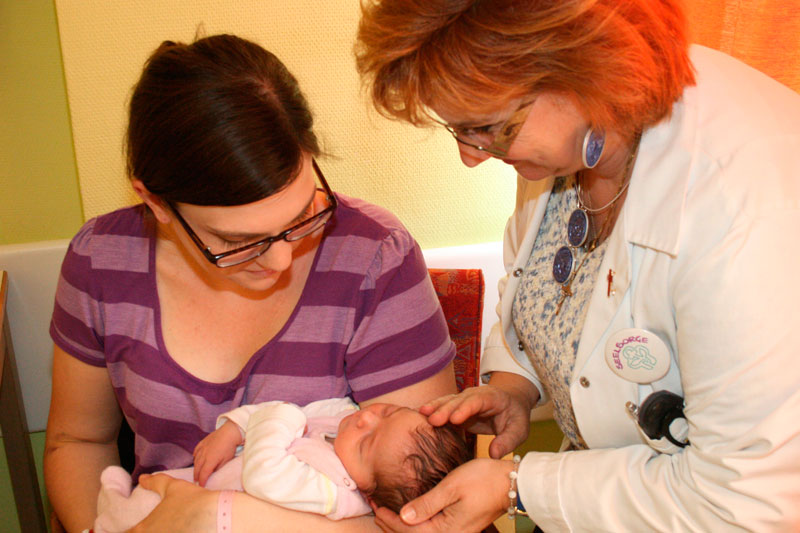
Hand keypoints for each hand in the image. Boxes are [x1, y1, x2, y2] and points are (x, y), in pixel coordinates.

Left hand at [130, 474, 217, 531]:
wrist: (217, 515)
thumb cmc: (193, 500)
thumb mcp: (172, 487)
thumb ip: (154, 482)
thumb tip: (142, 478)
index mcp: (144, 528)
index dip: (127, 531)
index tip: (129, 528)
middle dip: (144, 531)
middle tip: (152, 527)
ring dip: (160, 532)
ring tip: (169, 528)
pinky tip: (181, 530)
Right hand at [193, 421, 242, 485]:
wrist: (229, 432)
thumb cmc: (230, 447)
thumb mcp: (226, 460)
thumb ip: (218, 468)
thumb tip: (213, 473)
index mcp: (210, 460)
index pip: (203, 474)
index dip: (202, 481)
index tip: (201, 486)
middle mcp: (203, 455)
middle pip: (197, 468)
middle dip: (196, 476)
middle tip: (196, 481)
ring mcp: (202, 448)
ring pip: (195, 460)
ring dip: (195, 467)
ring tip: (196, 472)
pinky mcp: (202, 442)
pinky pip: (196, 451)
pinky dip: (195, 457)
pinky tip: (196, 459)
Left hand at [373, 458, 512, 532]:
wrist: (510, 482)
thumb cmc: (482, 480)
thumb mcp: (451, 488)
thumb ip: (427, 504)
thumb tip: (403, 517)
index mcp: (447, 530)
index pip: (409, 529)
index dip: (389, 519)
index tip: (375, 504)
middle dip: (391, 524)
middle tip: (374, 507)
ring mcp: (455, 532)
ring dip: (402, 525)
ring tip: (385, 512)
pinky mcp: (459, 526)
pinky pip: (431, 529)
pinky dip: (416, 523)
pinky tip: (408, 513)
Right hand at [420, 381, 533, 457]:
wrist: (510, 404)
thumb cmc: (515, 417)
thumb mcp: (519, 430)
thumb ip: (507, 441)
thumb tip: (494, 455)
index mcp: (491, 397)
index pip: (477, 402)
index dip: (465, 409)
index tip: (455, 419)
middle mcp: (474, 395)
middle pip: (458, 400)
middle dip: (445, 409)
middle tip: (432, 420)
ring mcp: (463, 400)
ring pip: (447, 401)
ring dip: (435, 407)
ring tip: (421, 413)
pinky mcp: (456, 408)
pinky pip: (443, 408)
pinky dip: (433, 411)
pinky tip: (420, 415)